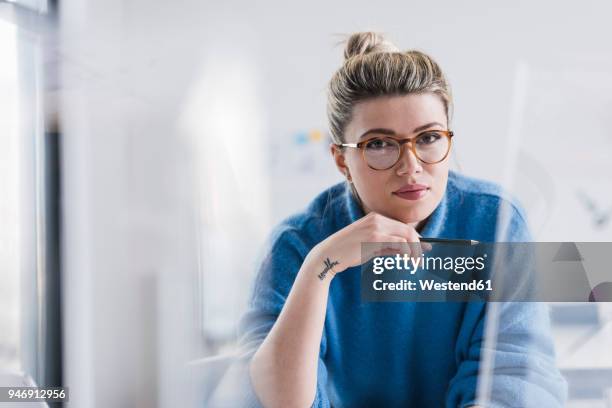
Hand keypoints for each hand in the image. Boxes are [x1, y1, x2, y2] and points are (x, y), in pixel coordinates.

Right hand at [307, 212, 430, 278]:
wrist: (329, 254)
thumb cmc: (348, 252)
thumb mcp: (370, 247)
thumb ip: (388, 247)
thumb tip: (408, 252)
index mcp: (376, 218)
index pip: (402, 226)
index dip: (416, 238)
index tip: (424, 249)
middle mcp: (377, 219)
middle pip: (408, 230)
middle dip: (419, 246)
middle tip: (421, 261)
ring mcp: (376, 226)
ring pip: (406, 236)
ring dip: (415, 251)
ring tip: (415, 264)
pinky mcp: (375, 237)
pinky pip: (399, 243)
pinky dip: (407, 252)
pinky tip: (407, 260)